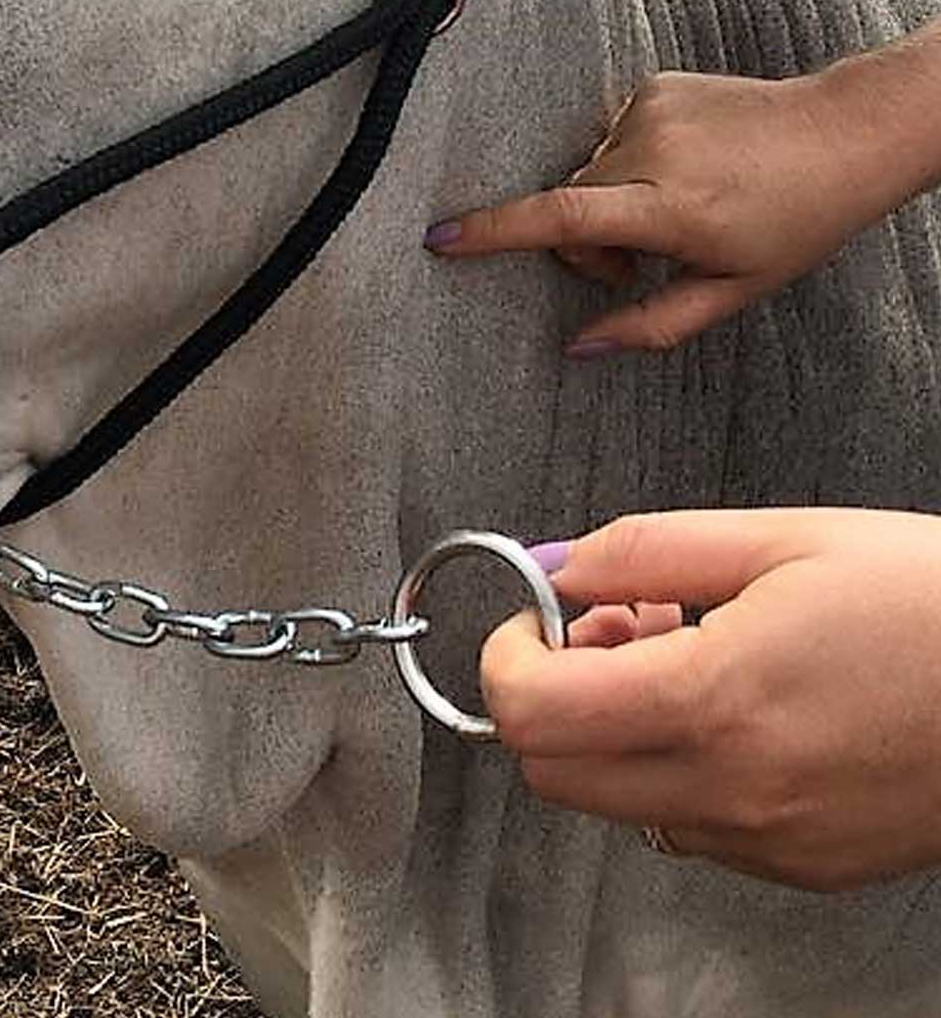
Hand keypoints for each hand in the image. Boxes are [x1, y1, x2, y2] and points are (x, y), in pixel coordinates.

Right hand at [425, 69, 905, 354]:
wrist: (843, 134)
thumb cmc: (797, 220)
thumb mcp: (733, 290)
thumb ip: (651, 325)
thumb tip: (579, 347)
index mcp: (673, 208)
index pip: (563, 217)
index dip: (495, 230)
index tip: (441, 239)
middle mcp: (655, 152)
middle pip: (569, 203)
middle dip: (587, 241)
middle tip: (641, 261)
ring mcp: (652, 111)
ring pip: (587, 172)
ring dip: (608, 200)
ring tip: (671, 208)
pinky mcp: (653, 86)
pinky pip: (610, 136)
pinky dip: (630, 162)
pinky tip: (680, 167)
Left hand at [483, 510, 940, 890]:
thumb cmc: (931, 600)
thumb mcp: (780, 538)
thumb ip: (645, 551)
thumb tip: (553, 565)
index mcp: (717, 701)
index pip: (531, 714)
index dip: (506, 655)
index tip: (534, 614)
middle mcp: (735, 791)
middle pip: (552, 773)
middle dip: (549, 692)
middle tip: (608, 625)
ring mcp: (771, 842)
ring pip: (615, 802)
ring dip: (611, 728)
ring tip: (681, 649)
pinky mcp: (805, 865)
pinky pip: (687, 825)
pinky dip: (672, 764)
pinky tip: (730, 701)